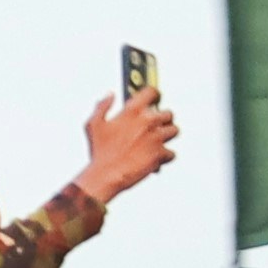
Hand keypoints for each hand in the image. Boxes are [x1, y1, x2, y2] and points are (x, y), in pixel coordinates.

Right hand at [80, 86, 180, 201]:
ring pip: (174, 131)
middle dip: (163, 119)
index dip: (154, 94)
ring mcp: (156, 138)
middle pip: (168, 113)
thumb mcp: (93, 125)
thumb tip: (110, 96)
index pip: (151, 92)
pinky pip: (171, 153)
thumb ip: (102, 106)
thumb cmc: (100, 152)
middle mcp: (148, 122)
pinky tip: (156, 157)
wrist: (106, 175)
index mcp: (132, 111)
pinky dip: (165, 156)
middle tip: (155, 126)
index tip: (154, 98)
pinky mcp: (160, 154)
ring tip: (158, 141)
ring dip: (167, 135)